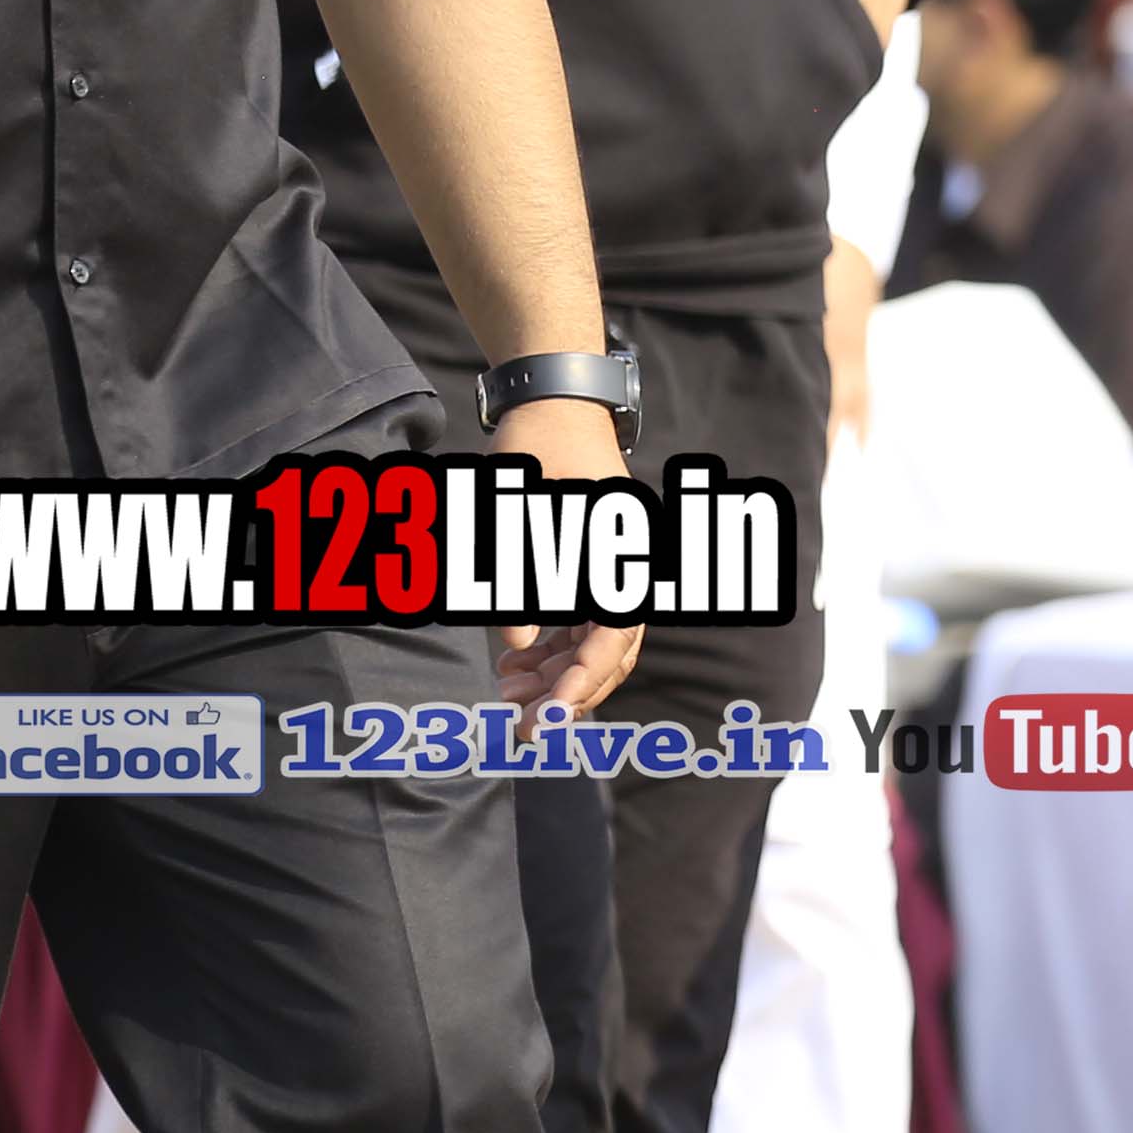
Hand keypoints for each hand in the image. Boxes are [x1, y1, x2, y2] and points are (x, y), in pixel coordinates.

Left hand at [491, 395, 647, 712]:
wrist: (555, 406)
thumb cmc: (540, 449)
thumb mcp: (521, 510)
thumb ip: (519, 581)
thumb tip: (517, 649)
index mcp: (627, 558)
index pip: (612, 639)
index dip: (582, 682)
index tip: (548, 716)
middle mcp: (628, 572)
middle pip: (609, 655)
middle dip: (566, 694)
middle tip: (520, 727)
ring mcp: (610, 574)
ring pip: (591, 647)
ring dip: (553, 678)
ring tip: (505, 696)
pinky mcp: (589, 572)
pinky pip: (576, 628)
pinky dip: (548, 653)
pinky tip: (510, 668)